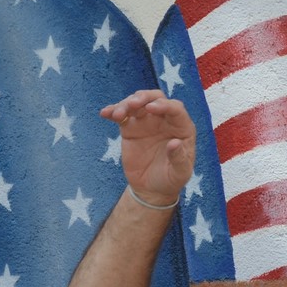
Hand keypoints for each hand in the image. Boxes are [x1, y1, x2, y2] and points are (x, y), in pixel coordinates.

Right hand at [100, 89, 195, 205]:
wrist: (151, 189)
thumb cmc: (171, 179)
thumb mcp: (180, 173)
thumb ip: (179, 158)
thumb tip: (174, 143)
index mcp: (181, 127)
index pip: (175, 108)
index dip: (164, 105)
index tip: (150, 108)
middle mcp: (164, 120)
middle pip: (155, 98)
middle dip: (144, 97)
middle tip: (133, 103)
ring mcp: (146, 122)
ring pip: (137, 104)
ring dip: (126, 103)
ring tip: (117, 114)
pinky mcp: (130, 128)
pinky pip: (121, 115)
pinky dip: (113, 111)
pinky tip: (105, 113)